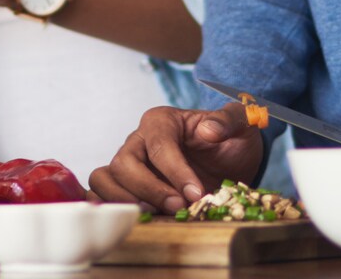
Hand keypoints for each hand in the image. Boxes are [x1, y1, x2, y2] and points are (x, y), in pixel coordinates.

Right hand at [89, 104, 264, 212]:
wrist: (228, 162)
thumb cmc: (229, 141)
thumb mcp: (240, 125)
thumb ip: (229, 120)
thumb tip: (209, 130)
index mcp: (162, 121)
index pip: (158, 144)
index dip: (175, 171)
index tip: (196, 192)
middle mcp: (138, 140)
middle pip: (124, 163)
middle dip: (150, 189)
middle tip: (178, 206)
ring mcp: (127, 164)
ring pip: (105, 179)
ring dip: (127, 201)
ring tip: (156, 215)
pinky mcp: (124, 186)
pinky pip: (100, 193)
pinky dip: (108, 207)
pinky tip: (132, 219)